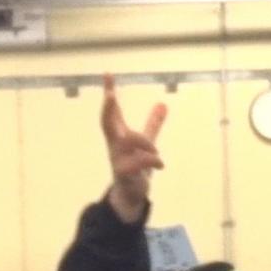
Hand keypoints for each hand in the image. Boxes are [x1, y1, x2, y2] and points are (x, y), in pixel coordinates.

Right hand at [100, 73, 165, 223]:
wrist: (131, 196)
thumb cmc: (136, 166)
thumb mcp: (146, 142)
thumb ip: (153, 124)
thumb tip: (163, 104)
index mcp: (117, 135)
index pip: (112, 111)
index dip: (109, 92)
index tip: (108, 74)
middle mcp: (114, 145)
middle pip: (107, 123)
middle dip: (108, 109)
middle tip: (110, 96)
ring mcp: (117, 159)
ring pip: (127, 141)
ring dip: (145, 143)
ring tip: (156, 154)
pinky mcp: (124, 174)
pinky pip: (138, 162)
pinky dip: (152, 160)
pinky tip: (160, 165)